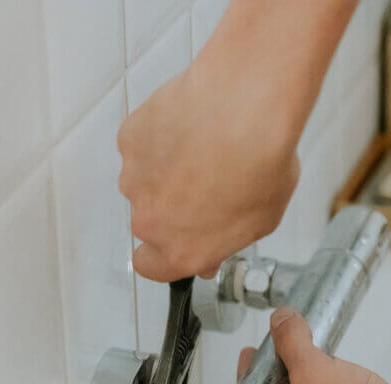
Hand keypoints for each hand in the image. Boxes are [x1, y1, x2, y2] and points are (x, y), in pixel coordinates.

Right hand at [118, 43, 299, 280]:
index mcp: (182, 250)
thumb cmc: (259, 164)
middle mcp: (150, 221)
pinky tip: (190, 129)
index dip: (162, 255)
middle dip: (171, 208)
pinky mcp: (129, 140)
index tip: (175, 243)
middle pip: (150, 222)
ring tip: (203, 151)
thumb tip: (213, 248)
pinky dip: (160, 139)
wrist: (243, 109)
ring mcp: (134, 178)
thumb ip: (226, 240)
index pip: (152, 267)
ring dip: (166, 171)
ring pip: (144, 181)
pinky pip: (142, 145)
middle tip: (205, 186)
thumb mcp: (260, 221)